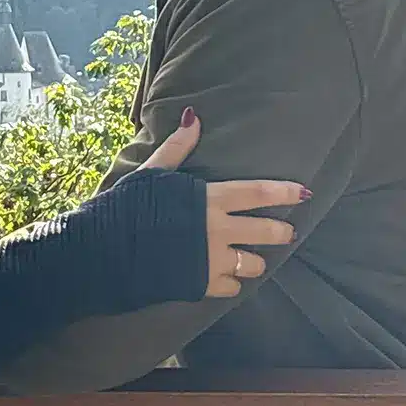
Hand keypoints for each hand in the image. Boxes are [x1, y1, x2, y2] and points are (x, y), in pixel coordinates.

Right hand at [141, 109, 308, 298]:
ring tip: (249, 259)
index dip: (284, 192)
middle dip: (280, 231)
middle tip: (286, 232)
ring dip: (254, 261)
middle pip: (265, 231)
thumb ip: (177, 149)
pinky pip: (231, 288)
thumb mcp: (151, 174)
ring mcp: (211, 260)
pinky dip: (230, 282)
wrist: (102, 251)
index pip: (257, 193)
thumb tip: (194, 117)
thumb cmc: (125, 208)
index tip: (304, 192)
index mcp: (208, 200)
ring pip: (252, 264)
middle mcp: (217, 230)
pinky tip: (223, 278)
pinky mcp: (200, 286)